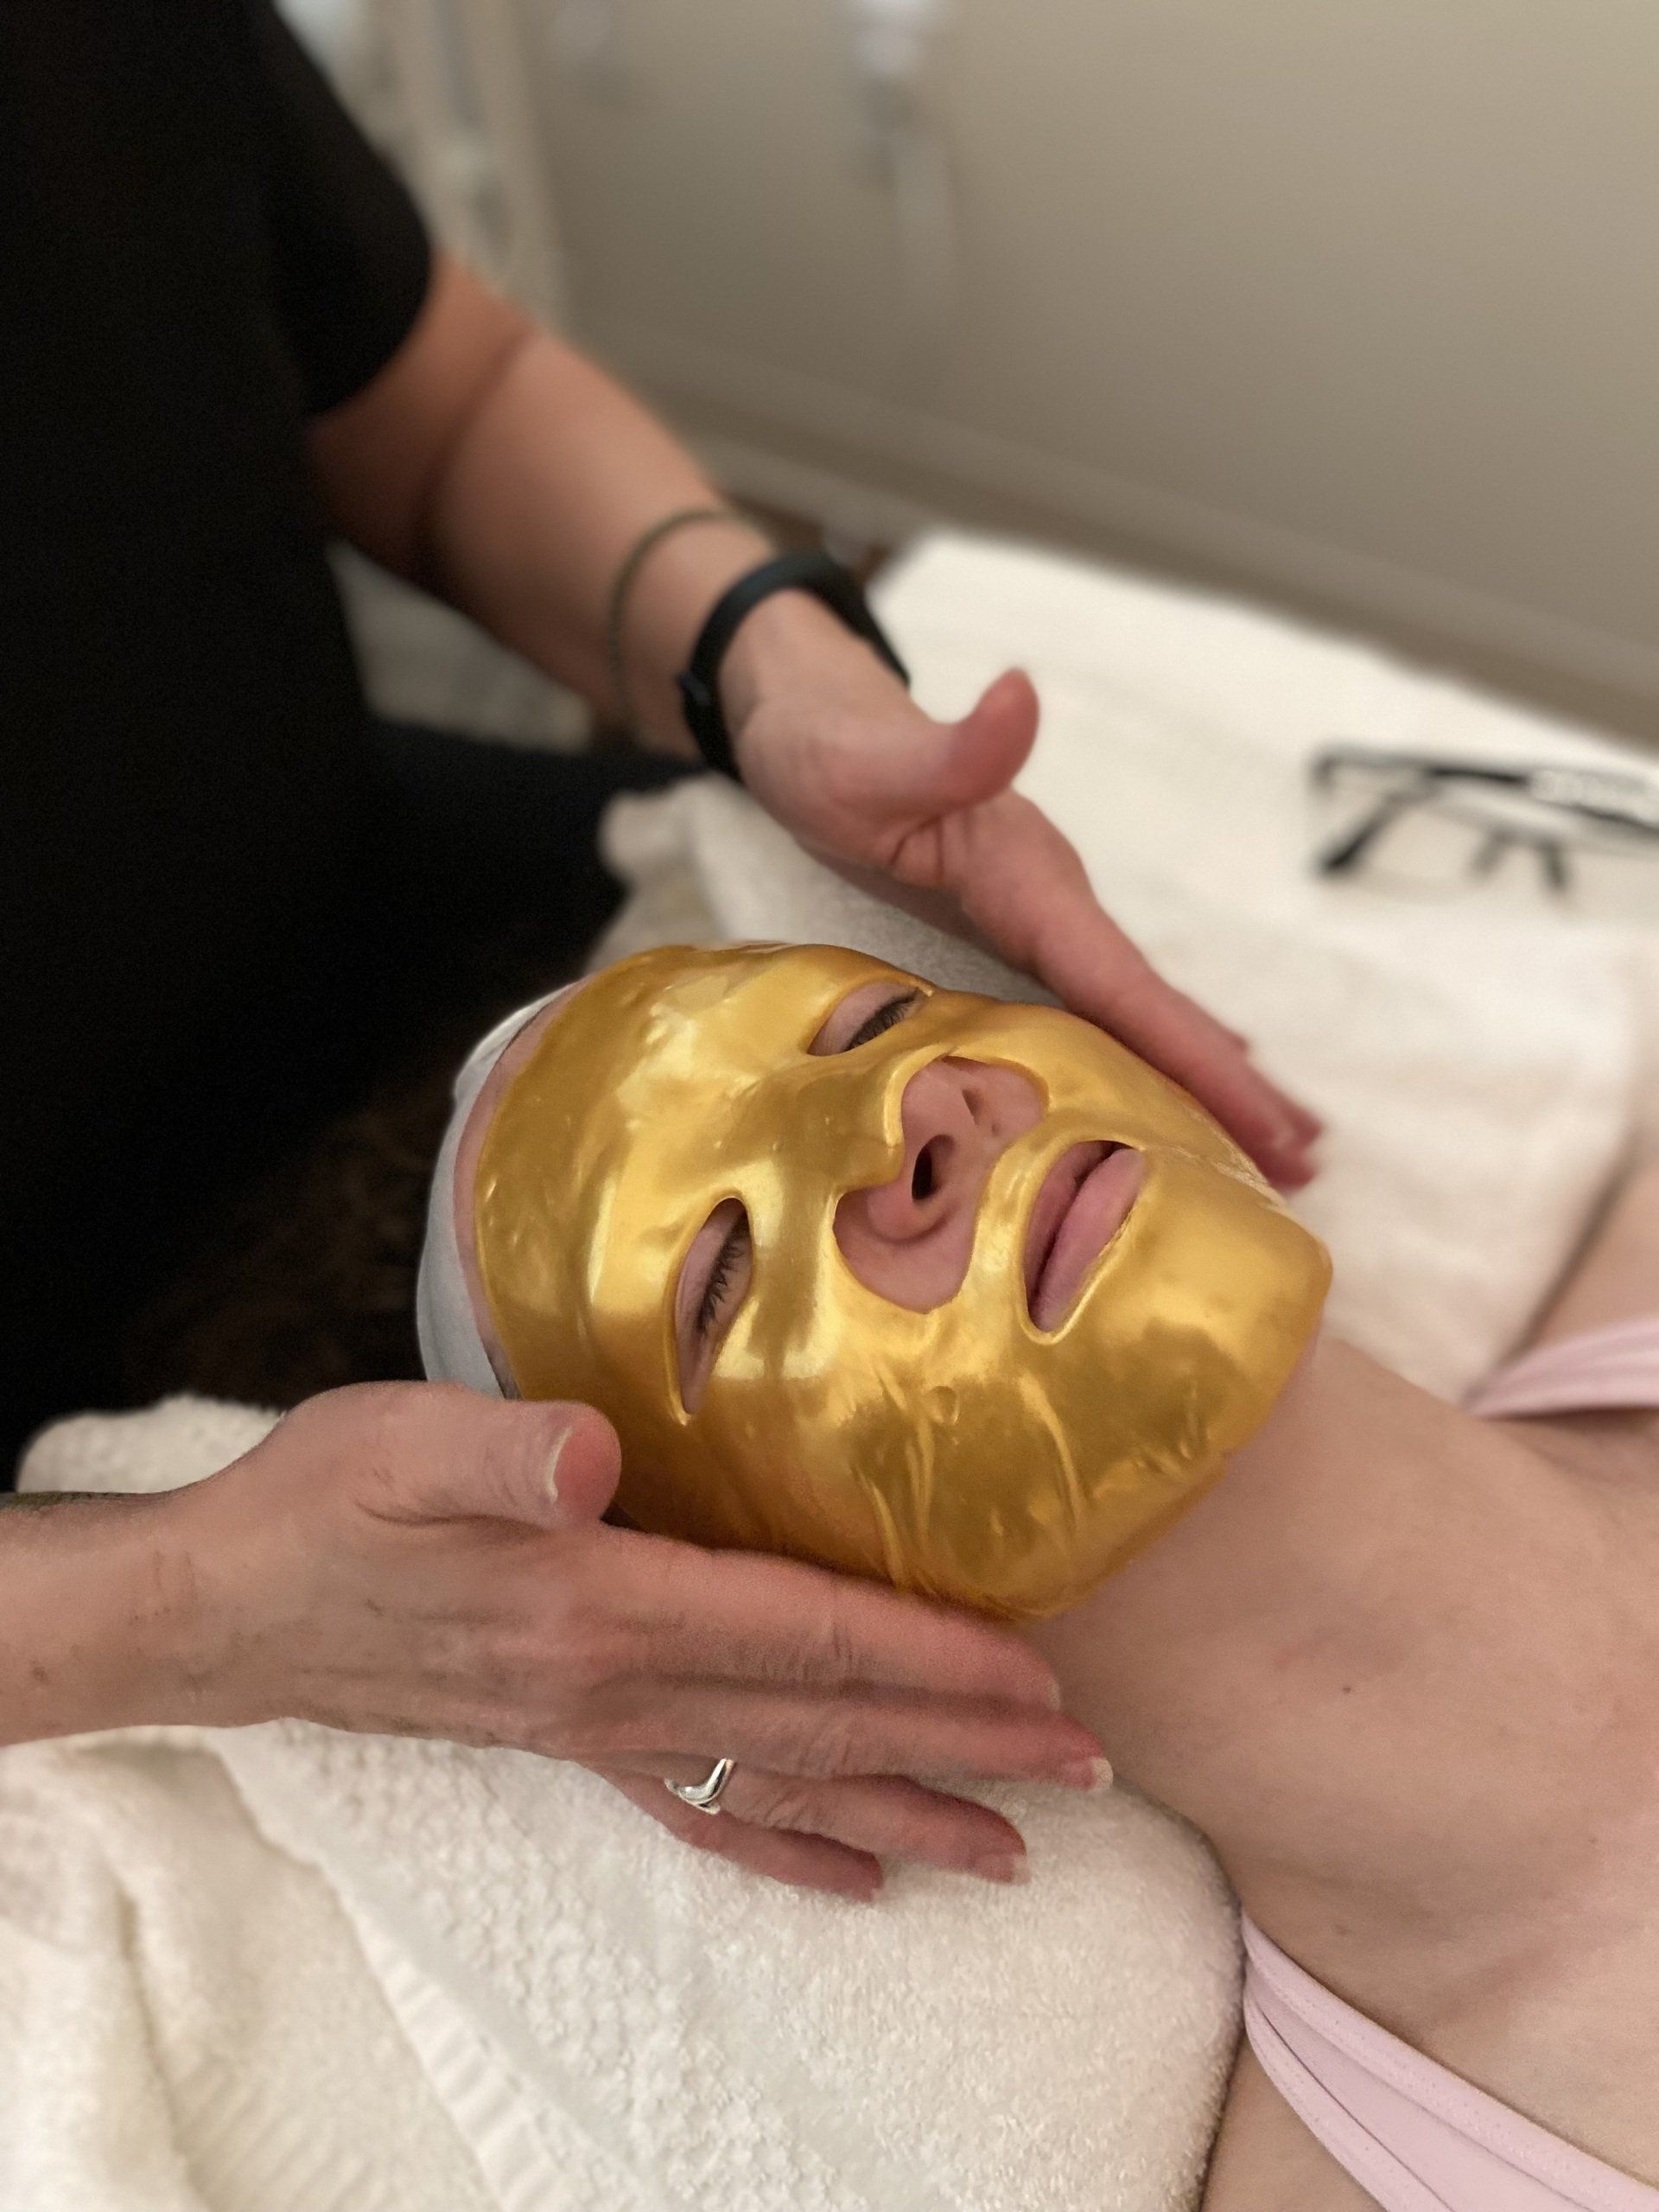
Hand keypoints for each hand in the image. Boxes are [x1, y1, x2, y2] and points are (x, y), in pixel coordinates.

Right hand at [174, 1384, 1105, 1897]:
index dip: (926, 1657)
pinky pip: (705, 1813)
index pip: (804, 1637)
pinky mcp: (573, 1739)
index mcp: (602, 1609)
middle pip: (824, 1721)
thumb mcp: (399, 1444)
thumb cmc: (319, 1507)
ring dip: (908, 1807)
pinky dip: (791, 1844)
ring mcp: (600, 1730)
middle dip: (963, 1744)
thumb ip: (504, 1451)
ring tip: (1014, 1842)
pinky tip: (854, 1874)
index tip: (1038, 1680)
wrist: (227, 1607)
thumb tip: (599, 1457)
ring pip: (786, 1781)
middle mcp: (619, 1689)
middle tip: (1089, 1768)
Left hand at [722, 598, 1320, 1187]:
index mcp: (1033, 881)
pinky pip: (1095, 1008)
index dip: (1196, 1057)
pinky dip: (1146, 1054)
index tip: (1265, 1123)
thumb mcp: (869, 759)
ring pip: (1136, 1011)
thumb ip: (947, 748)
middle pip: (1155, 1008)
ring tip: (1273, 1149)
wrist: (808, 712)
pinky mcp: (1013, 931)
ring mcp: (1040, 916)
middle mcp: (1055, 902)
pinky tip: (1175, 1089)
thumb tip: (1019, 695)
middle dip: (1229, 1085)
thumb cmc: (828, 747)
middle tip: (1304, 1165)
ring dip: (1204, 1077)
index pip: (1127, 986)